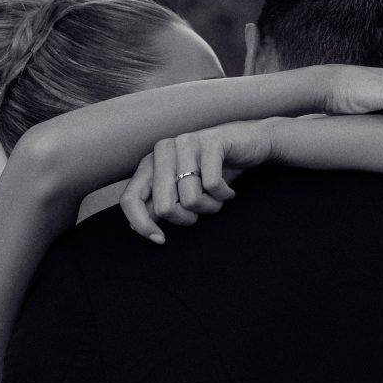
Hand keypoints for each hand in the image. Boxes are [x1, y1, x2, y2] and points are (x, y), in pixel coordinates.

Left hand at [119, 121, 274, 243]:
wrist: (252, 144)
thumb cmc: (215, 171)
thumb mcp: (183, 190)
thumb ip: (158, 205)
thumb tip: (135, 227)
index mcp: (151, 162)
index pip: (130, 200)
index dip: (142, 225)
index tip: (160, 240)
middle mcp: (163, 149)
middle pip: (164, 207)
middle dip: (187, 218)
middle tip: (203, 210)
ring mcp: (186, 142)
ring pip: (190, 199)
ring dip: (210, 207)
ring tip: (218, 197)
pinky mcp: (211, 141)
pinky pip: (213, 186)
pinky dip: (224, 196)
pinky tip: (229, 190)